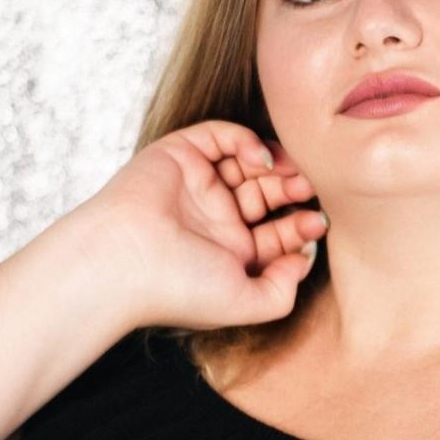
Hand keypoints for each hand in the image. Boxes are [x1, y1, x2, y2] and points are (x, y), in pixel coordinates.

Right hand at [72, 120, 326, 331]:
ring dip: (276, 164)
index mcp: (229, 254)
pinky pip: (220, 136)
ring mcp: (197, 186)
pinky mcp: (180, 155)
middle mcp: (214, 219)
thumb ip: (285, 288)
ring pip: (247, 163)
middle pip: (267, 195)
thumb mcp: (248, 303)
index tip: (317, 224)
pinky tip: (260, 160)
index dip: (300, 226)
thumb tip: (305, 258)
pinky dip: (245, 140)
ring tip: (293, 173)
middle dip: (293, 190)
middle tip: (310, 189)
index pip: (276, 233)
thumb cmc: (179, 288)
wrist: (122, 261)